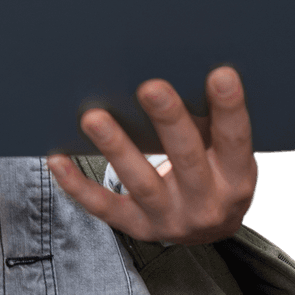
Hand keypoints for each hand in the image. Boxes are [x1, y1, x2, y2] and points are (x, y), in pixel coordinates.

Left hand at [46, 67, 257, 245]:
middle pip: (186, 158)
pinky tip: (58, 159)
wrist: (208, 229)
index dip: (230, 108)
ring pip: (140, 182)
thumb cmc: (216, 170)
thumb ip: (210, 118)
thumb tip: (183, 65)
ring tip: (94, 117)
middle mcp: (206, 203)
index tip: (221, 73)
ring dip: (116, 147)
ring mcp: (170, 218)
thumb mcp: (227, 152)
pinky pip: (104, 207)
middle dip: (168, 121)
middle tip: (150, 86)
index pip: (235, 140)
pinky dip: (78, 186)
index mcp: (236, 178)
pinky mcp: (137, 227)